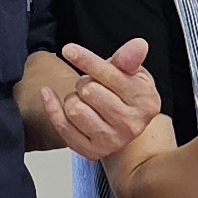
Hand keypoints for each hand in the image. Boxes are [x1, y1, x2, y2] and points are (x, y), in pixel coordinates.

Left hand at [49, 39, 160, 163]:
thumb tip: (138, 45)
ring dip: (73, 98)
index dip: (87, 60)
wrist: (127, 126)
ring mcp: (112, 141)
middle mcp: (131, 124)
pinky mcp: (92, 152)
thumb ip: (129, 59)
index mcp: (145, 101)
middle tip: (92, 85)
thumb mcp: (133, 73)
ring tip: (85, 100)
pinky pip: (61, 126)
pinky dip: (52, 108)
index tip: (69, 50)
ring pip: (74, 109)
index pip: (111, 75)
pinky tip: (52, 98)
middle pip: (89, 90)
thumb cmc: (127, 95)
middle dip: (85, 82)